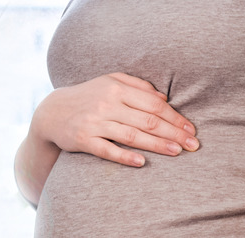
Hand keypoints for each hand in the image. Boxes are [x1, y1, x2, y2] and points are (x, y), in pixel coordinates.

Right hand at [31, 72, 198, 166]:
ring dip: (157, 145)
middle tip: (193, 144)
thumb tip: (164, 97)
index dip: (175, 117)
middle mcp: (108, 104)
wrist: (51, 111)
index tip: (191, 128)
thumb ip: (139, 86)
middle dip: (174, 133)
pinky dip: (124, 156)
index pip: (154, 104)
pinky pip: (106, 149)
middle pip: (148, 120)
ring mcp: (95, 122)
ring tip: (177, 152)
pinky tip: (141, 162)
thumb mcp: (112, 81)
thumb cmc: (91, 95)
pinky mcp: (83, 139)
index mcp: (118, 89)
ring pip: (132, 135)